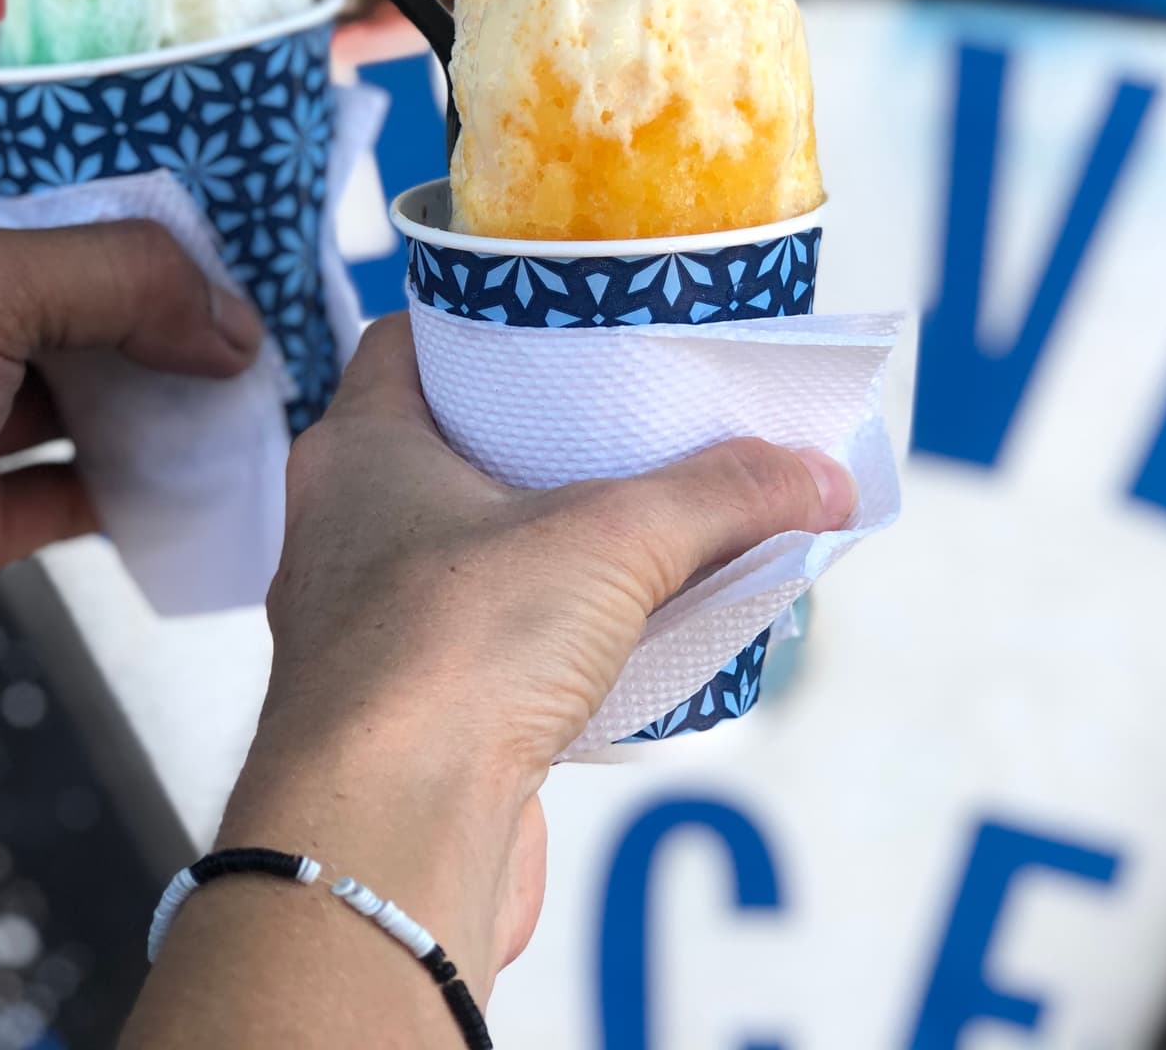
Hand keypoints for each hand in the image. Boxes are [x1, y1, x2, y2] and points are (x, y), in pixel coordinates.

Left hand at [0, 131, 262, 725]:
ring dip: (168, 384)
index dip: (124, 164)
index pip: (32, 167)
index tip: (222, 173)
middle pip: (80, 282)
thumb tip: (232, 322)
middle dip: (170, 286)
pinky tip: (209, 470)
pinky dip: (145, 483)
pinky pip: (79, 487)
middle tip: (269, 280)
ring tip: (262, 371)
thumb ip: (116, 281)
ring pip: (90, 386)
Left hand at [146, 313, 852, 1036]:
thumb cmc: (453, 657)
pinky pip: (490, 644)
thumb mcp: (613, 539)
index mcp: (359, 451)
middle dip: (545, 434)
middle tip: (637, 417)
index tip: (569, 323)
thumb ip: (724, 495)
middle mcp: (346, 531)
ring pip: (472, 552)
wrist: (386, 844)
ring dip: (555, 542)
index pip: (409, 343)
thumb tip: (820, 476)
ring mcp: (370, 628)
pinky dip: (553, 631)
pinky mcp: (409, 716)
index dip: (487, 321)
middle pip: (451, 447)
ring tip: (653, 521)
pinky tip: (627, 635)